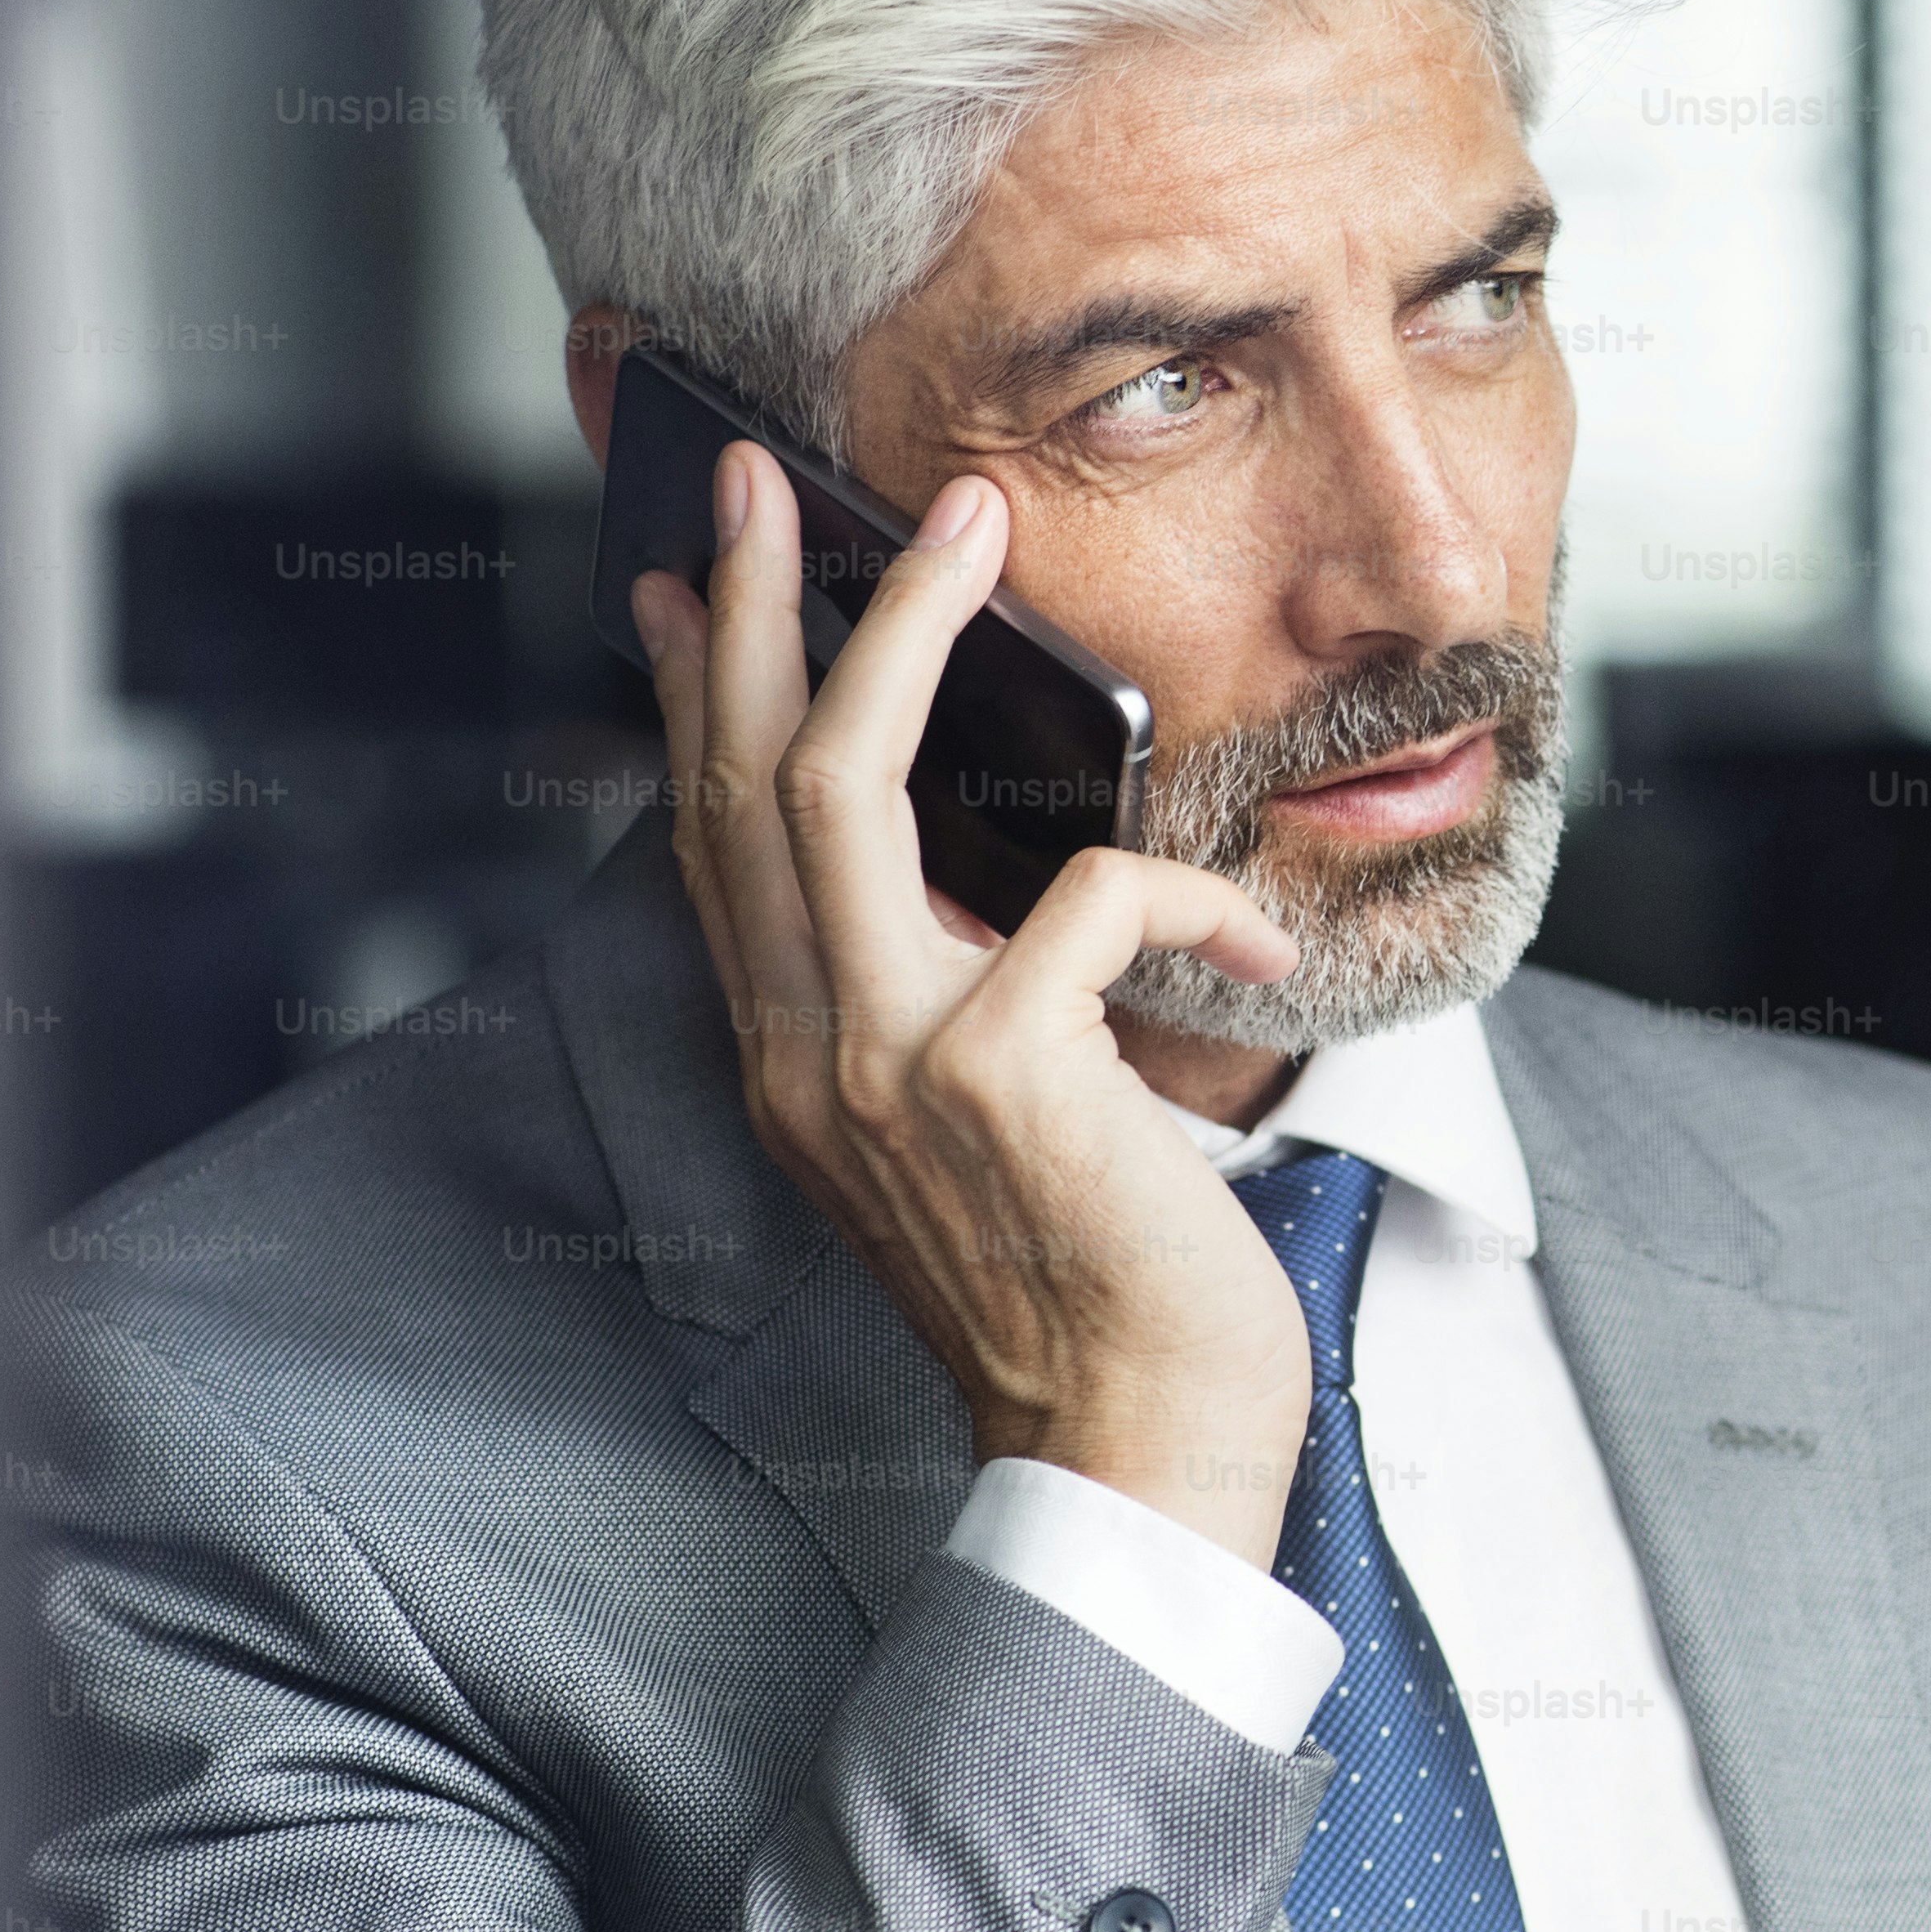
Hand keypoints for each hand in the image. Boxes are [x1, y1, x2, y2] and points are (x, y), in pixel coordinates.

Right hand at [635, 443, 1315, 1565]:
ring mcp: (890, 1061)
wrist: (1137, 1454)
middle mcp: (811, 1054)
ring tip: (958, 527)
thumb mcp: (984, 1123)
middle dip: (743, 607)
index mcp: (801, 1063)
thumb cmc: (1095, 1283)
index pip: (711, 842)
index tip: (671, 578)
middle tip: (755, 477)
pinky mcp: (1001, 1074)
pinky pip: (1093, 896)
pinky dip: (1191, 895)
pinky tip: (1259, 934)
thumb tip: (977, 869)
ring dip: (899, 633)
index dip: (689, 697)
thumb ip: (953, 998)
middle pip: (738, 777)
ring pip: (844, 782)